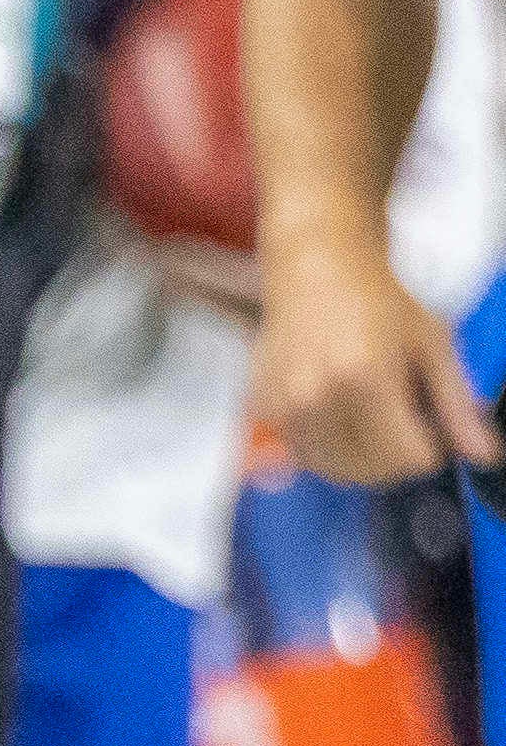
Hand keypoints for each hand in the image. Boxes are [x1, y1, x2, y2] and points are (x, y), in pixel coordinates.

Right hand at [255, 231, 501, 489]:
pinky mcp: (262, 409)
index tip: (428, 427)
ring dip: (360, 458)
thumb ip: (458, 406)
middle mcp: (316, 398)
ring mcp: (283, 406)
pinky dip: (327, 449)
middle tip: (401, 422)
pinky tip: (338, 414)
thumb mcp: (433, 346)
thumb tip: (483, 456)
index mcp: (364, 378)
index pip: (406, 458)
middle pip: (370, 472)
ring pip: (334, 471)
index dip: (428, 449)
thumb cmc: (379, 304)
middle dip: (396, 457)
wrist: (315, 274)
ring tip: (369, 418)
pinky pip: (304, 456)